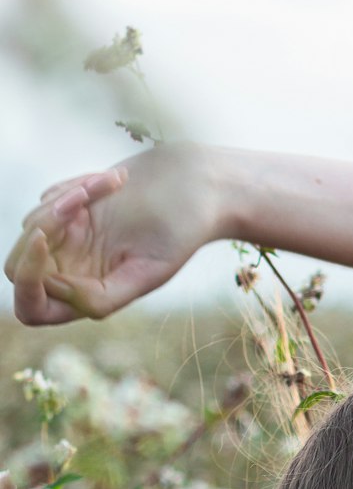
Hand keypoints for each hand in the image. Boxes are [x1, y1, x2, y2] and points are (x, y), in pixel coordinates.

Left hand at [4, 143, 220, 324]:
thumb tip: (53, 287)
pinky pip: (47, 198)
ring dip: (65, 202)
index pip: (32, 307)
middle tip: (75, 207)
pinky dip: (75, 186)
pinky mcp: (71, 208)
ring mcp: (72, 239)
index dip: (28, 283)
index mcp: (92, 295)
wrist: (197, 186)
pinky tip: (114, 181)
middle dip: (37, 235)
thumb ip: (101, 297)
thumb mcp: (148, 271)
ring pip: (32, 225)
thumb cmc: (182, 231)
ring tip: (113, 182)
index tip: (42, 243)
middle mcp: (76, 271)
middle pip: (19, 267)